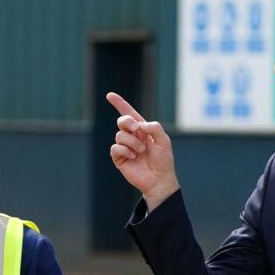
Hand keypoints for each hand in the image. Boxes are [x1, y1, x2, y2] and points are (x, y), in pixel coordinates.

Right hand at [106, 92, 179, 210]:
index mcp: (142, 130)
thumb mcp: (164, 141)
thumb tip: (140, 125)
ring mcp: (125, 147)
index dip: (119, 104)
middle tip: (137, 129)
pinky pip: (115, 148)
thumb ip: (154, 128)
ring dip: (132, 142)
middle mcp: (132, 136)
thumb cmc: (163, 160)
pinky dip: (125, 150)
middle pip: (122, 121)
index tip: (110, 95)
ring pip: (120, 135)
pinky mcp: (119, 158)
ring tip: (141, 151)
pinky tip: (134, 157)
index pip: (129, 113)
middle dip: (127, 122)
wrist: (159, 179)